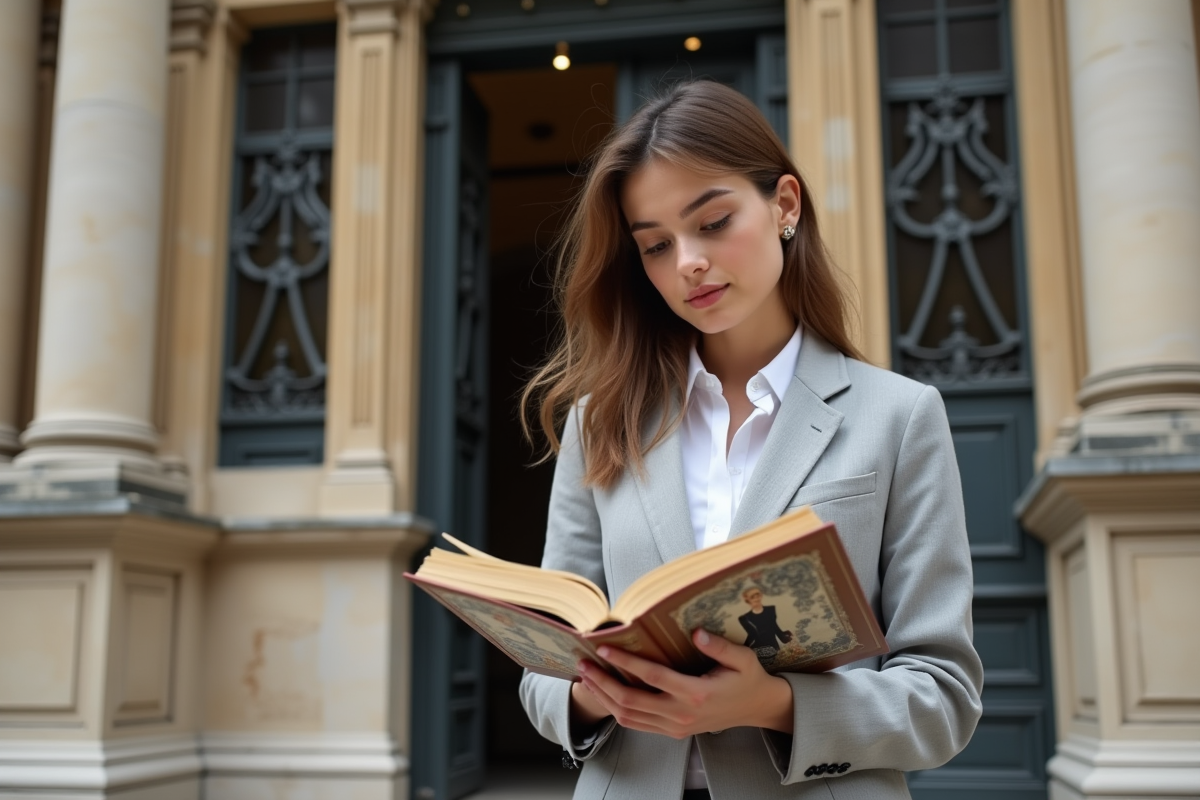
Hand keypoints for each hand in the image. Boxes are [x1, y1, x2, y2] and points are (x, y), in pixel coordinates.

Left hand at [575, 629, 793, 738]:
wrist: (756, 708)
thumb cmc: (748, 678)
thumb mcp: (742, 659)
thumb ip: (719, 647)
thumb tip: (696, 632)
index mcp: (697, 694)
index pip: (652, 677)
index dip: (625, 662)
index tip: (604, 647)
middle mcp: (682, 714)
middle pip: (631, 701)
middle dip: (603, 681)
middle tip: (583, 663)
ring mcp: (676, 727)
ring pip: (629, 717)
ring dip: (604, 697)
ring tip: (587, 676)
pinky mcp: (673, 732)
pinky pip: (637, 725)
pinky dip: (616, 710)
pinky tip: (605, 693)